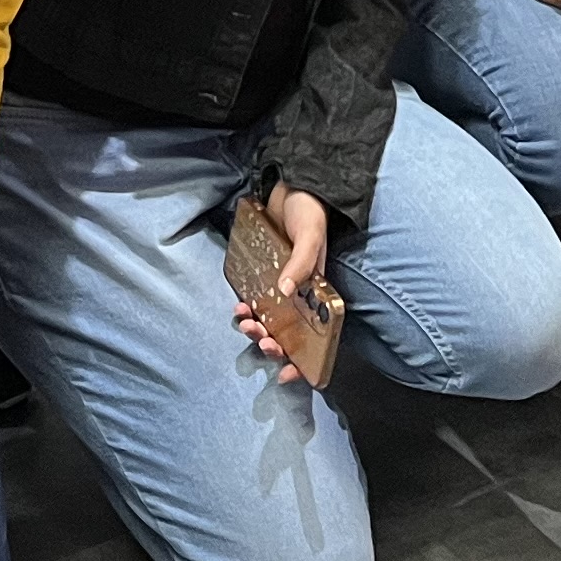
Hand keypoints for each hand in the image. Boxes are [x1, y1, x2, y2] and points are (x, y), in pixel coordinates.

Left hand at [230, 185, 333, 382]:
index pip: (317, 336)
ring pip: (271, 320)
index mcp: (320, 293)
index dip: (304, 361)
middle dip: (274, 344)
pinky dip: (247, 309)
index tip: (287, 374)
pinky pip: (256, 300)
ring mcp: (283, 286)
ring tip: (245, 322)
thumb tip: (286, 291)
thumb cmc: (309, 211)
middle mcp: (302, 295)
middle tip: (262, 340)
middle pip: (290, 333)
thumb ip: (303, 261)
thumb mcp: (311, 235)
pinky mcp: (265, 275)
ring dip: (257, 329)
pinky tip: (240, 306)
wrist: (293, 186)